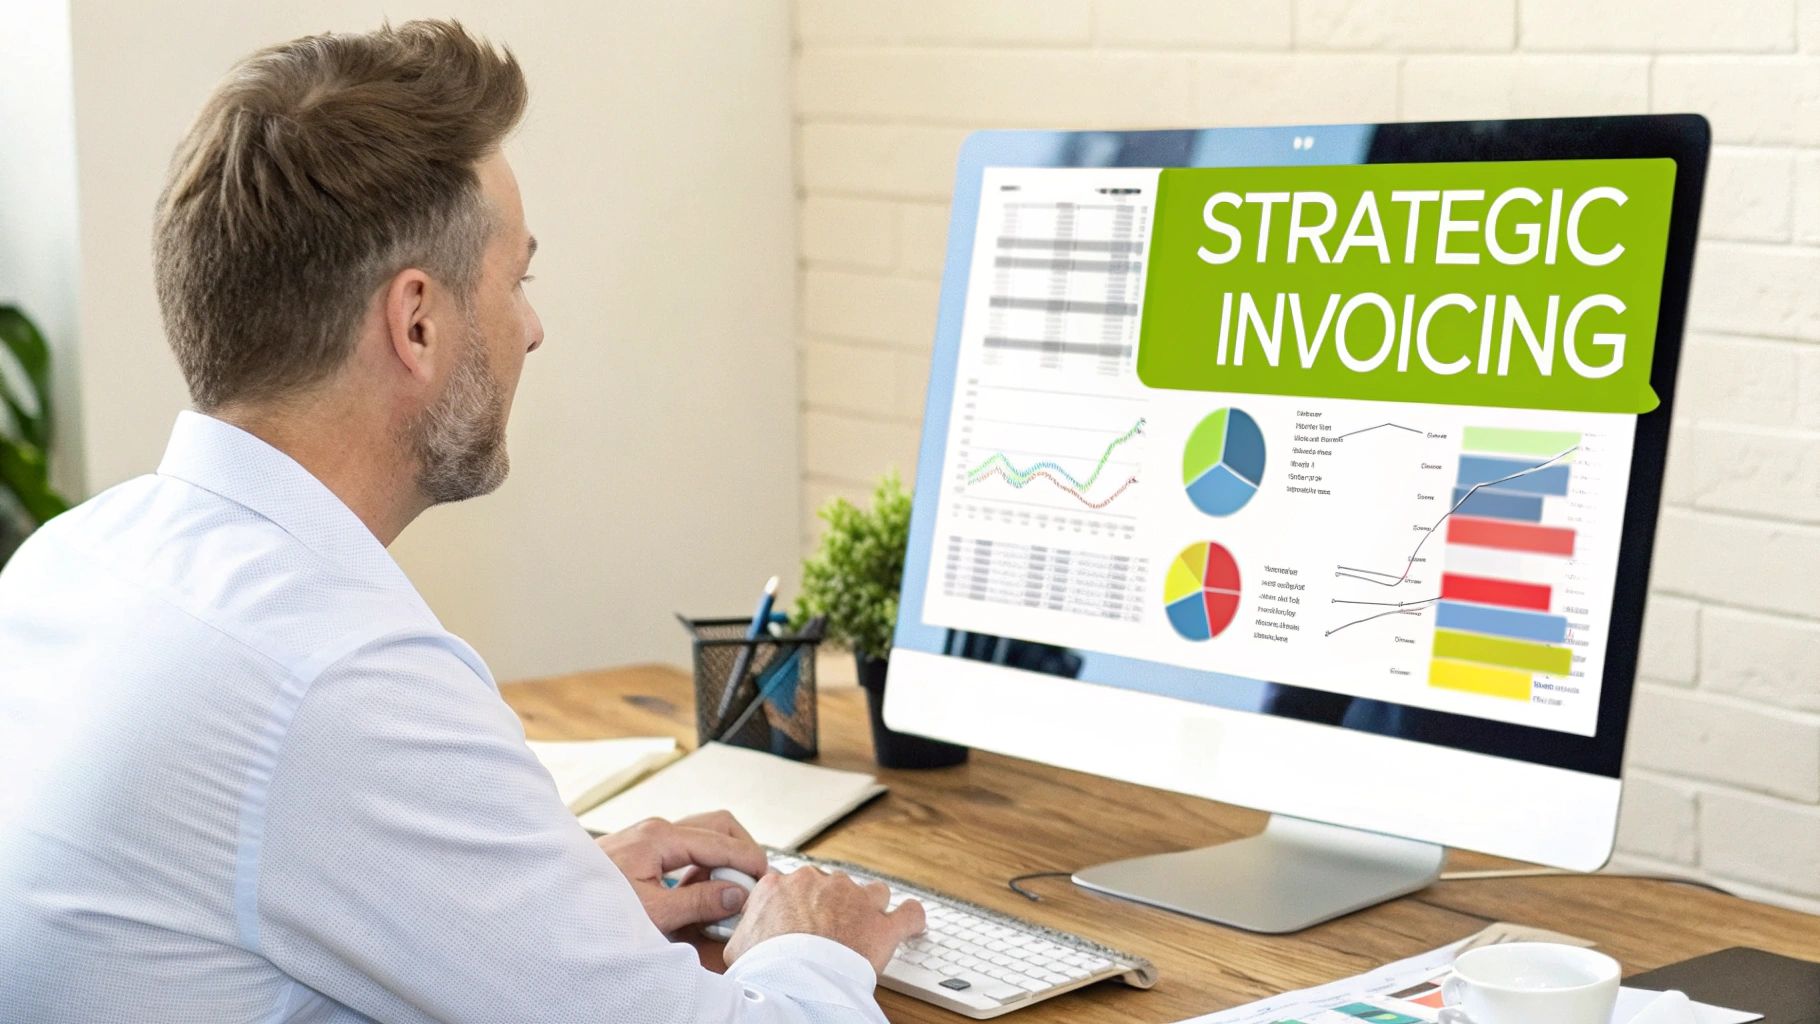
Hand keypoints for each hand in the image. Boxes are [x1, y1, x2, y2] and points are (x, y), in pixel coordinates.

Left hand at [594, 810, 768, 934]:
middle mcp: (658, 828)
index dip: (748, 861)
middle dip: (742, 849)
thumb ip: (699, 901)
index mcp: (661, 837)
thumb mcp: (653, 912)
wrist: (555, 901)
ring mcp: (651, 834)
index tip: (766, 881)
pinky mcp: (645, 846)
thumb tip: (737, 894)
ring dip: (723, 857)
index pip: (721, 841)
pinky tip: (701, 891)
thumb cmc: (596, 906)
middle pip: (719, 825)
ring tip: (729, 890)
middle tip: (754, 879)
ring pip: (705, 833)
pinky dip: (704, 863)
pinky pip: (688, 846)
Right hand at [723, 866, 925, 974]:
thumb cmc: (765, 964)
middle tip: (827, 930)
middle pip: (831, 886)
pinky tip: (911, 923)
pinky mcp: (882, 925)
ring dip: (869, 907)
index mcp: (782, 885)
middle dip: (832, 905)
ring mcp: (855, 900)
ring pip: (870, 892)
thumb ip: (745, 930)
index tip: (797, 914)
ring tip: (865, 926)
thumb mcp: (738, 946)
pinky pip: (908, 914)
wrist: (796, 978)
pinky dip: (911, 918)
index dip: (796, 901)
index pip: (791, 883)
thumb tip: (742, 936)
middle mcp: (820, 884)